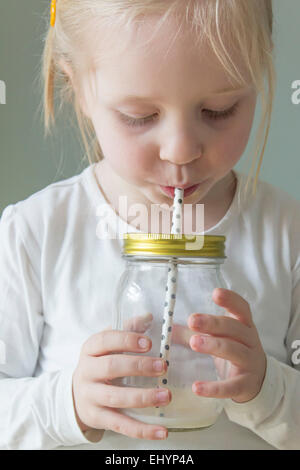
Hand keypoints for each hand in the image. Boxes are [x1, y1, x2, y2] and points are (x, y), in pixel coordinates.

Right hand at [72, 329, 170, 440]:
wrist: (76, 394)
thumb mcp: (108, 345)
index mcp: (90, 349)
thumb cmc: (101, 363)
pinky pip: (121, 425)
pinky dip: (142, 430)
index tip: (149, 343)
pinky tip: (162, 431)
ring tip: (166, 395)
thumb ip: (128, 330)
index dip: (126, 340)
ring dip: (142, 397)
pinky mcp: (97, 418)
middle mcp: (87, 371)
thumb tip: (148, 316)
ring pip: (115, 397)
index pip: (105, 340)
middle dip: (138, 366)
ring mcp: (90, 396)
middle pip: (110, 367)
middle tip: (163, 366)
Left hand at [188, 288, 266, 403]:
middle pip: (233, 328)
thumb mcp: (220, 337)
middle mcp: (250, 340)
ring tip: (193, 342)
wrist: (257, 382)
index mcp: (244, 325)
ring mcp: (250, 362)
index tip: (216, 293)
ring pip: (233, 350)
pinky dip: (214, 388)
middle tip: (192, 320)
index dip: (230, 300)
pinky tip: (196, 387)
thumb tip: (168, 325)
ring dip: (213, 345)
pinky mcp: (245, 385)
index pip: (241, 308)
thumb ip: (197, 331)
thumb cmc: (233, 351)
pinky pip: (230, 386)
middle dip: (212, 323)